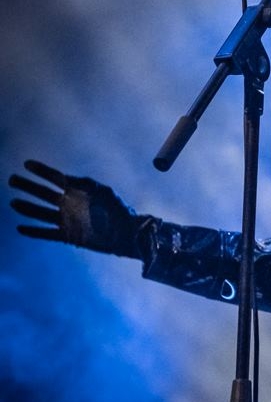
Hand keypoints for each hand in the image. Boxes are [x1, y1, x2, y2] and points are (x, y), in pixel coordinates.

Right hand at [9, 160, 143, 257]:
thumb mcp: (103, 191)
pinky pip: (47, 234)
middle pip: (43, 194)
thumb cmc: (118, 209)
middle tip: (12, 179)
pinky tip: (20, 227)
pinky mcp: (68, 236)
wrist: (127, 233)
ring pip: (41, 213)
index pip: (55, 178)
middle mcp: (68, 205)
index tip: (27, 164)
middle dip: (28, 186)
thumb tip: (66, 179)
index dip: (41, 170)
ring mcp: (67, 221)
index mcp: (76, 191)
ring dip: (27, 208)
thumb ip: (84, 184)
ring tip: (13, 203)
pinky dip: (34, 231)